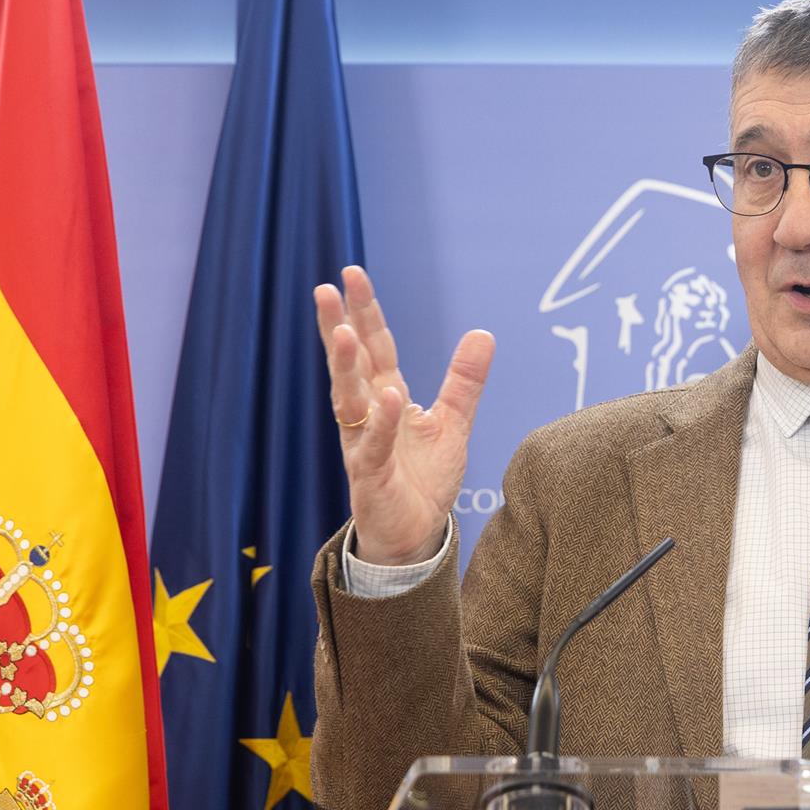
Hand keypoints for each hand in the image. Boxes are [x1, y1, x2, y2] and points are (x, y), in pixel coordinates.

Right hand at [315, 266, 494, 565]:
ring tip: (343, 332)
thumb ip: (463, 381)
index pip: (374, 348)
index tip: (352, 275)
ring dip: (345, 366)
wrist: (414, 533)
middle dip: (339, 326)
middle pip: (352, 364)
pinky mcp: (369, 475)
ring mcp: (362, 443)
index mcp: (385, 396)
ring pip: (349, 399)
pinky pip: (371, 445)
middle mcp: (367, 414)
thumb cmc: (424, 479)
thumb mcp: (452, 423)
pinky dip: (380, 422)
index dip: (365, 312)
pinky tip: (386, 397)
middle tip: (326, 288)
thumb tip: (483, 333)